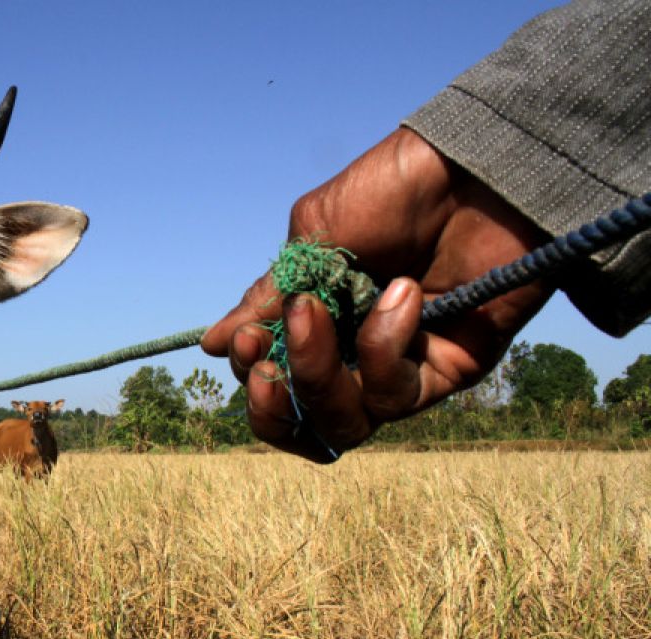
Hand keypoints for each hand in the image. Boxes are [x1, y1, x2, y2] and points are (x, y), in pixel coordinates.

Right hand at [201, 128, 552, 461]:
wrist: (472, 167)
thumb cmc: (393, 190)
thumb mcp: (312, 237)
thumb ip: (268, 296)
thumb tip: (214, 344)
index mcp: (320, 323)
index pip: (275, 382)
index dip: (254, 376)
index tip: (246, 340)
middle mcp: (356, 356)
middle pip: (305, 423)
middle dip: (275, 405)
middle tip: (266, 366)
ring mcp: (399, 368)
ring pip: (344, 422)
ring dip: (317, 373)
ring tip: (317, 313)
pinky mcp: (446, 372)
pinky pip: (396, 396)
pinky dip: (383, 347)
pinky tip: (400, 295)